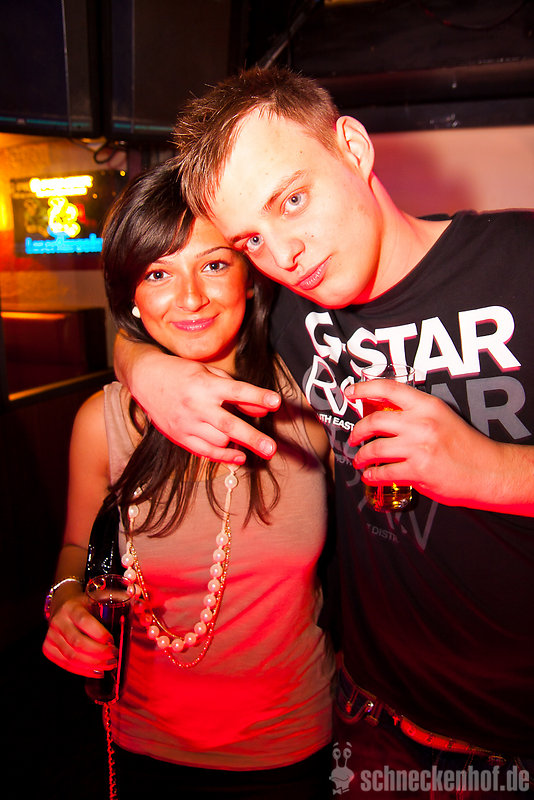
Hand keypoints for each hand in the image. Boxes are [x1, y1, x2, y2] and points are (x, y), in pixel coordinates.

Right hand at [42, 594, 117, 677]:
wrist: (61, 605)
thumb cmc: (85, 603)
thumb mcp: (96, 596)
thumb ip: (115, 596)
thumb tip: (137, 595)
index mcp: (71, 607)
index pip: (84, 621)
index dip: (99, 633)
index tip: (113, 641)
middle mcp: (58, 621)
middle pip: (78, 642)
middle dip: (98, 653)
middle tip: (114, 656)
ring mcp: (51, 636)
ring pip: (71, 656)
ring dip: (92, 664)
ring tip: (109, 665)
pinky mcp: (47, 648)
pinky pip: (65, 664)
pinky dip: (82, 670)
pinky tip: (96, 671)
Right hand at [116, 340, 280, 463]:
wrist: (146, 379)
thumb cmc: (183, 373)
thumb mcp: (211, 374)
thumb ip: (237, 391)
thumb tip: (263, 408)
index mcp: (205, 385)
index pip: (237, 391)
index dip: (258, 397)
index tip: (276, 402)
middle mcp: (196, 406)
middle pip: (229, 425)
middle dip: (252, 437)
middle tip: (271, 448)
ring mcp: (187, 424)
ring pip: (219, 441)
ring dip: (238, 443)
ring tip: (254, 444)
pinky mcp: (180, 437)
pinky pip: (205, 452)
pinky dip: (224, 457)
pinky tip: (240, 457)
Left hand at [345, 379, 505, 508]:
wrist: (488, 470)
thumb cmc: (466, 445)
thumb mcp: (443, 417)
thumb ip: (417, 413)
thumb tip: (386, 414)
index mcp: (427, 406)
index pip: (388, 388)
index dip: (364, 388)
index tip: (351, 392)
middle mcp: (421, 423)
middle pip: (373, 421)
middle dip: (357, 431)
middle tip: (354, 437)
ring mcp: (418, 447)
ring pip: (375, 449)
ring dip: (362, 456)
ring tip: (360, 460)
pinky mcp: (418, 470)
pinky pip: (384, 473)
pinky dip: (372, 476)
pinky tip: (371, 476)